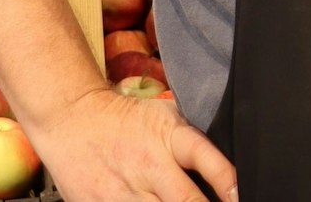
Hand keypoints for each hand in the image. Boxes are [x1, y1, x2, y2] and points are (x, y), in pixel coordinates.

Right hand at [36, 87, 235, 201]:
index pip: (205, 158)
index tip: (238, 196)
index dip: (228, 181)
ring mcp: (123, 191)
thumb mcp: (165, 116)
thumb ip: (194, 140)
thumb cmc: (125, 120)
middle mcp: (149, 165)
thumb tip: (231, 162)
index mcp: (169, 137)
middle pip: (186, 201)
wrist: (72, 118)